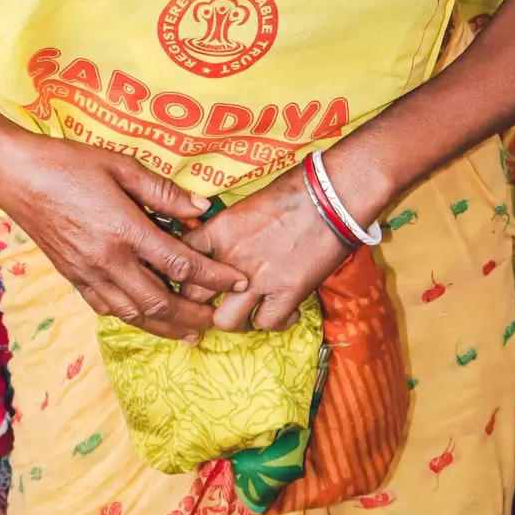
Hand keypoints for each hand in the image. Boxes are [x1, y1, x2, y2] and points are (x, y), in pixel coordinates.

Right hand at [0, 121, 248, 341]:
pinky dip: (132, 318)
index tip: (237, 279)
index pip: (180, 263)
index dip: (213, 276)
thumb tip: (201, 207)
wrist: (19, 177)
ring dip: (166, 326)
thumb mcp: (121, 165)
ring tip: (190, 332)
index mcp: (125, 230)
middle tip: (218, 318)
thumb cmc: (70, 163)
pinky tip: (147, 318)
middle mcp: (108, 260)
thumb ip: (163, 191)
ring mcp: (88, 274)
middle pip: (160, 300)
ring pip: (134, 313)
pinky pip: (108, 309)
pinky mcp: (74, 278)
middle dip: (193, 314)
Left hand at [182, 166, 353, 332]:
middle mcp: (232, 258)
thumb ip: (228, 229)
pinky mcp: (287, 293)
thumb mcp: (248, 203)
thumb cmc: (294, 190)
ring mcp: (258, 279)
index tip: (191, 276)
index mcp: (219, 231)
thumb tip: (220, 242)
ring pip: (226, 321)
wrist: (332, 195)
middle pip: (194, 296)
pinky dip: (277, 322)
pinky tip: (287, 312)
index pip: (182, 257)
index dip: (183, 271)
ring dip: (236, 319)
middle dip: (201, 303)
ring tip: (249, 312)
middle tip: (216, 302)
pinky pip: (267, 324)